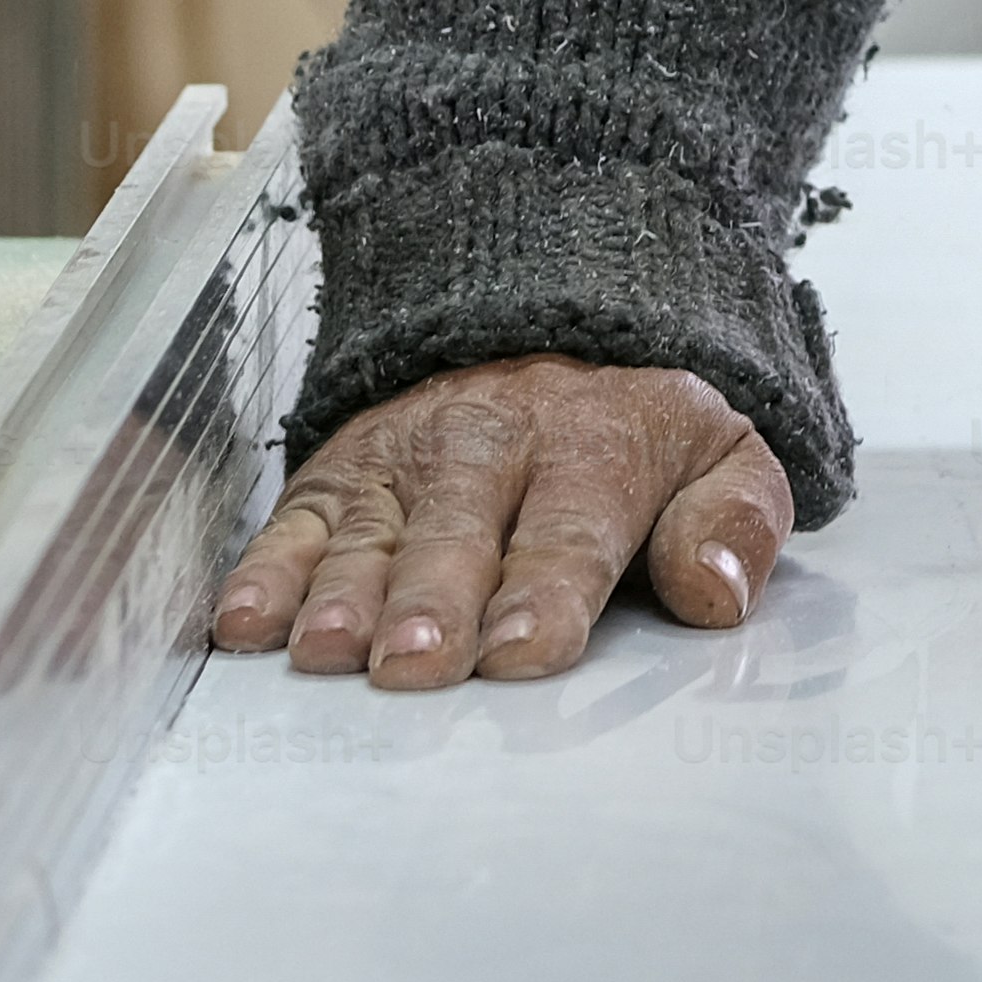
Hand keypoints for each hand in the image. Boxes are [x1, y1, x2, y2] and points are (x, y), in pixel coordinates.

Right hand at [207, 356, 791, 687]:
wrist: (557, 318)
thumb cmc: (642, 435)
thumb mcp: (726, 454)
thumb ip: (736, 522)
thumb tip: (716, 593)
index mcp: (597, 445)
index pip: (571, 526)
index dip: (546, 591)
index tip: (525, 652)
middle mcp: (492, 442)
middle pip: (459, 529)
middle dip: (434, 598)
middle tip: (414, 662)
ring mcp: (407, 456)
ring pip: (371, 528)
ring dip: (343, 590)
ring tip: (326, 649)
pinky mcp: (342, 469)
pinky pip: (297, 518)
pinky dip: (265, 569)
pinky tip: (245, 623)